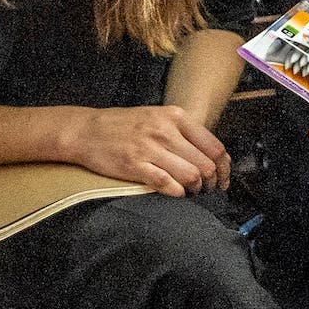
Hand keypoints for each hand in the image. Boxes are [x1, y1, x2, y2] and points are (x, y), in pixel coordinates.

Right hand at [61, 105, 227, 196]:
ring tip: (190, 192)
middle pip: (206, 164)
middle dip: (211, 182)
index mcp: (174, 116)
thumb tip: (210, 155)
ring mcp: (149, 148)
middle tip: (206, 189)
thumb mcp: (156, 116)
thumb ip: (182, 131)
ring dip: (195, 189)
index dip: (223, 168)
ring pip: (191, 176)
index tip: (222, 179)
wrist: (85, 131)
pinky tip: (174, 193)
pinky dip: (176, 193)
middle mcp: (164, 130)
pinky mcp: (135, 166)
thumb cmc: (122, 125)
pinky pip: (167, 184)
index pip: (214, 146)